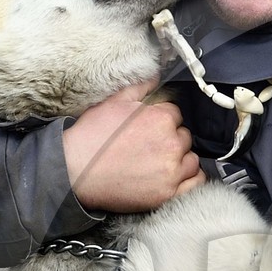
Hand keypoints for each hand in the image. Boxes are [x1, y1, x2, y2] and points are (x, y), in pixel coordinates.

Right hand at [63, 86, 202, 212]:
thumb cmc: (92, 137)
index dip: (161, 121)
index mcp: (161, 118)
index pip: (175, 115)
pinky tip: (177, 177)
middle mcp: (171, 143)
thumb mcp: (114, 102)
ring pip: (191, 159)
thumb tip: (157, 77)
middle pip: (184, 137)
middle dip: (171, 140)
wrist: (75, 170)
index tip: (149, 129)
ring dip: (180, 159)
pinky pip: (196, 183)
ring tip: (158, 163)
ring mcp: (171, 171)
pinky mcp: (168, 193)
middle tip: (149, 147)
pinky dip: (190, 179)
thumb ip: (141, 88)